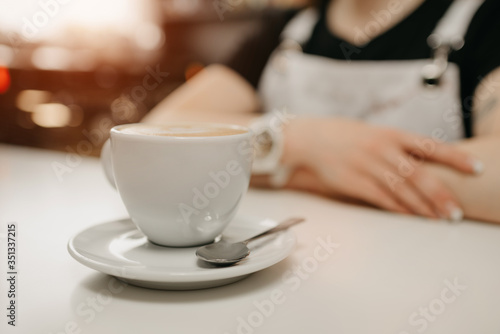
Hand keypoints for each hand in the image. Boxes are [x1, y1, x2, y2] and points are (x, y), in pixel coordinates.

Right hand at [282, 117, 481, 219]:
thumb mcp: (376, 133)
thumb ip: (399, 146)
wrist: (311, 139)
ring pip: (402, 190)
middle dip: (440, 195)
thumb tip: (428, 161)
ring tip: (439, 219)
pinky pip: (381, 199)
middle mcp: (382, 149)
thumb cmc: (347, 136)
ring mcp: (367, 166)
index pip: (431, 145)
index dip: (456, 157)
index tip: (477, 168)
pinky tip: (411, 217)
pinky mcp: (354, 183)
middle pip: (419, 174)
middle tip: (456, 213)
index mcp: (391, 134)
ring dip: (422, 206)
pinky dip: (398, 209)